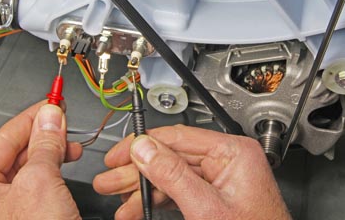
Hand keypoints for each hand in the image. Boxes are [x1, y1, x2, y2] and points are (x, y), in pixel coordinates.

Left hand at [0, 101, 82, 219]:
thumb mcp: (40, 182)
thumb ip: (44, 144)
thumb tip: (50, 117)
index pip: (2, 138)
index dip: (31, 117)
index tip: (52, 102)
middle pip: (15, 152)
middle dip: (43, 134)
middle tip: (63, 119)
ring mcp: (6, 212)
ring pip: (29, 167)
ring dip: (52, 151)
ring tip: (71, 144)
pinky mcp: (27, 218)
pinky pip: (38, 183)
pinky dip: (54, 169)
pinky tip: (66, 163)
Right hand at [94, 125, 290, 219]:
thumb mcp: (207, 208)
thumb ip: (173, 176)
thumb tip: (145, 149)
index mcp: (234, 152)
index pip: (178, 137)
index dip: (144, 145)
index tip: (119, 153)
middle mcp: (227, 160)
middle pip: (171, 157)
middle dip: (137, 171)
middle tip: (110, 179)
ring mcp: (220, 178)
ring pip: (172, 176)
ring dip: (143, 189)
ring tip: (119, 200)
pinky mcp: (214, 196)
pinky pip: (180, 191)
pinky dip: (158, 200)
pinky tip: (138, 207)